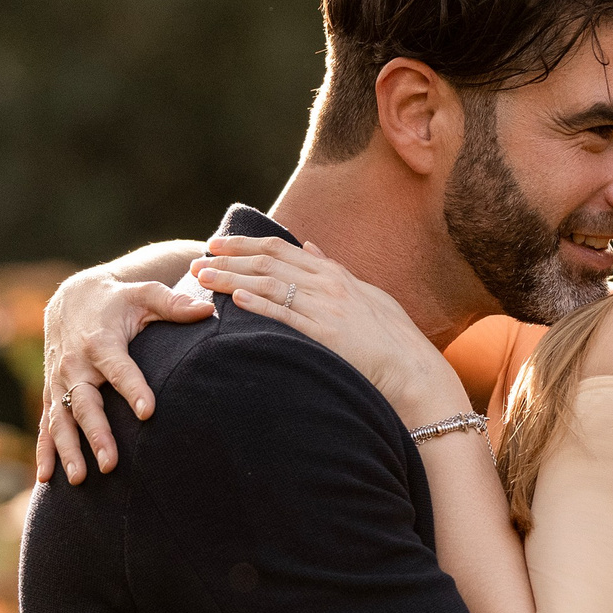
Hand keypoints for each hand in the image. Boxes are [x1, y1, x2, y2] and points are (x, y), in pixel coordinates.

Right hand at [36, 256, 213, 483]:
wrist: (72, 299)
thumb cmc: (118, 301)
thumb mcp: (144, 294)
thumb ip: (173, 304)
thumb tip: (208, 311)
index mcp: (101, 343)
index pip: (119, 369)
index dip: (133, 389)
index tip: (148, 412)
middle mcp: (76, 365)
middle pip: (85, 404)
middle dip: (97, 434)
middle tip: (111, 463)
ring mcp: (60, 382)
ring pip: (61, 420)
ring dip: (68, 450)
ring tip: (81, 479)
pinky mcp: (52, 393)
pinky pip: (45, 424)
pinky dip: (45, 451)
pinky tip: (48, 479)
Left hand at [190, 238, 464, 424]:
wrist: (413, 369)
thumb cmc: (391, 337)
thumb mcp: (366, 294)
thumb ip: (335, 271)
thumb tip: (311, 248)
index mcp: (335, 273)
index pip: (282, 249)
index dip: (246, 244)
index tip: (219, 243)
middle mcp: (329, 284)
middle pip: (270, 261)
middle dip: (230, 257)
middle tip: (199, 257)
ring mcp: (327, 307)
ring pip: (270, 284)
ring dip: (233, 278)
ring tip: (204, 277)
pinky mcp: (327, 333)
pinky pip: (287, 314)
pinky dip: (260, 303)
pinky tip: (236, 299)